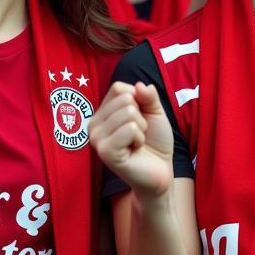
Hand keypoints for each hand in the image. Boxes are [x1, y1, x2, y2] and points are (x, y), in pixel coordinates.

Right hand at [89, 81, 174, 199]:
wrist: (160, 169)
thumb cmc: (154, 141)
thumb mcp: (155, 112)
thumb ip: (148, 96)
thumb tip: (138, 85)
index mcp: (102, 112)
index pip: (118, 88)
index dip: (138, 99)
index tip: (139, 118)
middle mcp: (94, 124)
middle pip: (124, 98)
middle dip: (141, 116)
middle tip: (138, 134)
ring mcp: (97, 138)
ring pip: (128, 112)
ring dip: (141, 128)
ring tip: (136, 142)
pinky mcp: (105, 152)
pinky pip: (129, 129)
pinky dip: (139, 138)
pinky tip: (134, 150)